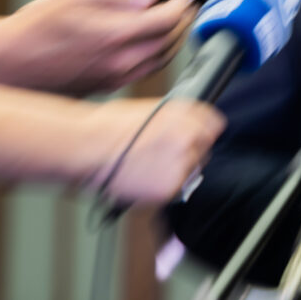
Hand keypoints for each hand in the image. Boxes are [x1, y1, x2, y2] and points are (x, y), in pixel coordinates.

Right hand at [0, 0, 193, 93]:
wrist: (6, 66)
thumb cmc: (35, 26)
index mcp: (115, 35)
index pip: (167, 20)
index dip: (182, 3)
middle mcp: (120, 61)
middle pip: (170, 41)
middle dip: (184, 20)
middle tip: (188, 3)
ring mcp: (115, 78)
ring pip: (161, 59)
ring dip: (175, 39)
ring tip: (177, 19)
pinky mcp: (108, 87)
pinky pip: (146, 70)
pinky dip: (158, 53)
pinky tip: (154, 40)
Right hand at [79, 98, 224, 204]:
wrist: (87, 147)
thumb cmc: (106, 127)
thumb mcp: (146, 109)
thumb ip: (171, 118)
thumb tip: (182, 124)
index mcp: (184, 113)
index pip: (213, 123)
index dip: (203, 131)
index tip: (198, 137)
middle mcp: (189, 136)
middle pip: (204, 148)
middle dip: (188, 152)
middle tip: (163, 156)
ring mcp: (182, 162)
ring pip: (190, 170)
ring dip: (176, 171)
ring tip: (146, 168)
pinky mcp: (171, 187)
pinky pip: (174, 190)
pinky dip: (161, 188)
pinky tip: (142, 180)